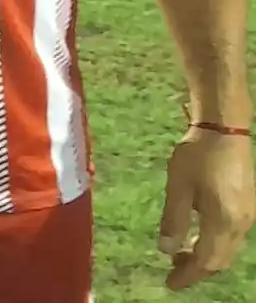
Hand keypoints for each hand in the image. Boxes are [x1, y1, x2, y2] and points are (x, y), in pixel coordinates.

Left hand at [158, 127, 255, 290]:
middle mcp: (241, 224)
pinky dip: (214, 244)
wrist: (225, 128)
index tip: (169, 283)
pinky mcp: (248, 206)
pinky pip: (232, 237)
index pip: (207, 261)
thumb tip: (166, 250)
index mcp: (224, 221)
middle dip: (196, 269)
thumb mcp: (178, 187)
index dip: (188, 275)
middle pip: (221, 260)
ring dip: (205, 257)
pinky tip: (197, 236)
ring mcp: (248, 216)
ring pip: (228, 249)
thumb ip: (173, 220)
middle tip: (172, 271)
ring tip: (179, 254)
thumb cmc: (197, 154)